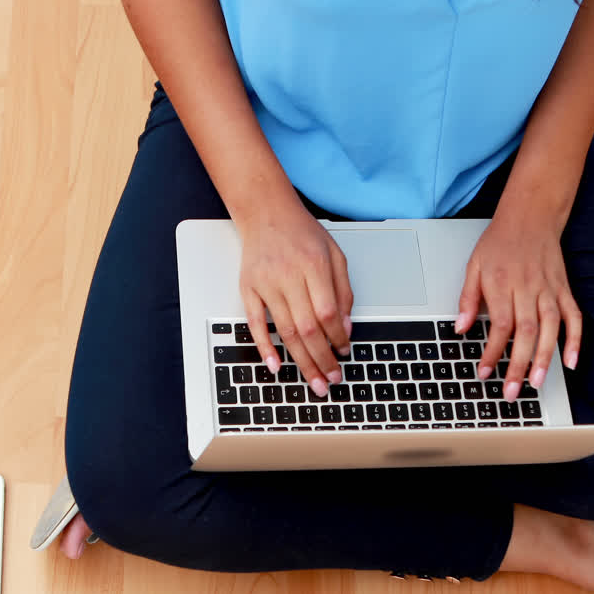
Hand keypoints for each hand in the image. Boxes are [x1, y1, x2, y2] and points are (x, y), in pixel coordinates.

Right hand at [237, 205, 352, 397]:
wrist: (266, 213)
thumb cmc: (302, 234)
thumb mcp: (335, 254)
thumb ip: (343, 290)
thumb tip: (345, 328)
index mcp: (315, 265)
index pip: (328, 312)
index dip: (338, 337)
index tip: (344, 352)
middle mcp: (289, 274)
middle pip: (308, 328)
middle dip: (322, 359)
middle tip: (331, 380)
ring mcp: (266, 283)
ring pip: (286, 331)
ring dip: (301, 361)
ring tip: (314, 380)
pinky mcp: (248, 288)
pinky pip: (255, 323)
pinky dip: (264, 347)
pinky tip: (275, 365)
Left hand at [455, 212, 581, 401]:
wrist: (530, 217)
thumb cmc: (499, 243)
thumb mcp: (473, 266)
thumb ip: (467, 298)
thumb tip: (459, 328)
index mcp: (502, 283)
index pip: (499, 325)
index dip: (492, 352)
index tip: (485, 372)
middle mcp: (527, 288)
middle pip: (526, 332)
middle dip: (519, 364)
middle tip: (512, 391)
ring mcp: (549, 289)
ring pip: (551, 328)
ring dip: (546, 357)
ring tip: (538, 383)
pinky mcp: (564, 289)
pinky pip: (573, 317)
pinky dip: (575, 339)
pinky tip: (571, 362)